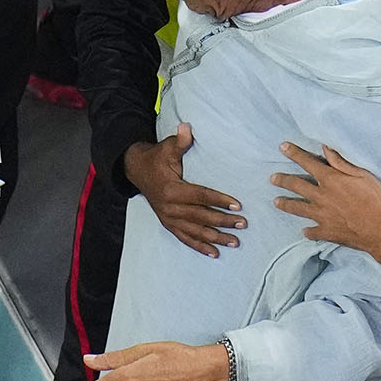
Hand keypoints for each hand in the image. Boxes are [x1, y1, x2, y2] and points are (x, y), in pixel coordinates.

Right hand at [123, 126, 247, 256]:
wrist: (136, 170)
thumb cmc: (157, 158)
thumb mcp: (167, 147)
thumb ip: (180, 141)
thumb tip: (187, 127)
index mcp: (172, 189)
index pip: (201, 196)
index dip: (219, 201)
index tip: (238, 205)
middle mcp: (170, 207)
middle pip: (201, 217)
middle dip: (223, 222)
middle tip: (243, 224)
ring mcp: (168, 218)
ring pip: (195, 232)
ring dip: (216, 238)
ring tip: (235, 241)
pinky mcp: (168, 224)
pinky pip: (185, 238)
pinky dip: (199, 246)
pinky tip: (215, 253)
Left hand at [275, 142, 380, 287]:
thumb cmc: (377, 199)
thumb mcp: (363, 175)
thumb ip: (341, 162)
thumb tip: (326, 148)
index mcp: (330, 180)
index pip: (307, 162)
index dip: (294, 153)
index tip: (282, 147)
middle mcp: (321, 197)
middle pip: (296, 185)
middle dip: (282, 180)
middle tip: (273, 178)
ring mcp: (321, 216)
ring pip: (297, 208)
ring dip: (286, 204)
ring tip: (276, 202)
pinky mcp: (326, 232)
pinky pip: (312, 231)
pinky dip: (308, 231)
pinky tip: (305, 231)